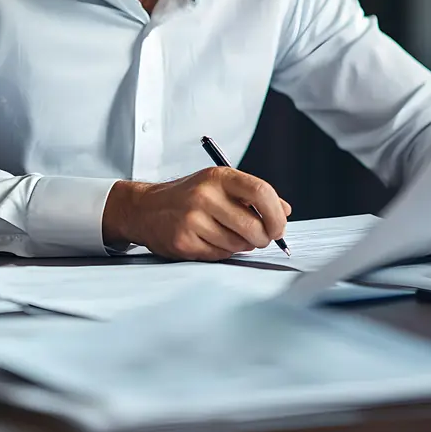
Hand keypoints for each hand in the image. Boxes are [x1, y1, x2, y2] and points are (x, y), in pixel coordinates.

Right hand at [102, 167, 291, 260]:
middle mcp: (205, 195)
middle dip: (262, 238)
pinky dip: (222, 252)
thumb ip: (252, 195)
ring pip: (238, 244)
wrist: (145, 208)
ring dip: (240, 245)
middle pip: (253, 226)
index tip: (279, 227)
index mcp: (218, 176)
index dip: (276, 214)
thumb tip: (285, 210)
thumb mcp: (219, 185)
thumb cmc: (188, 196)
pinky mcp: (184, 241)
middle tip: (259, 238)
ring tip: (227, 234)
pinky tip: (210, 240)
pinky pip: (220, 255)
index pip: (261, 192)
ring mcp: (192, 219)